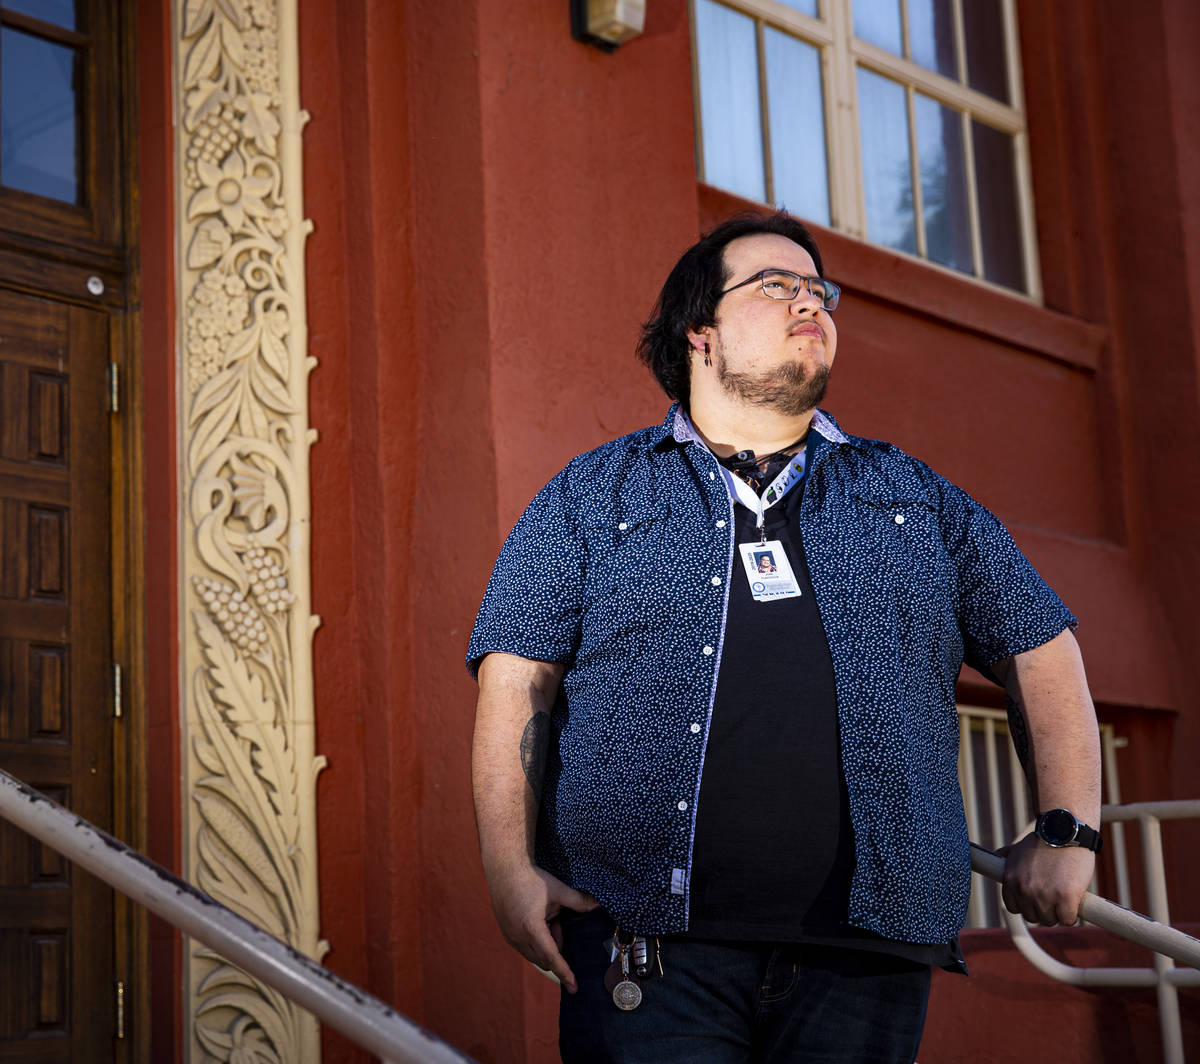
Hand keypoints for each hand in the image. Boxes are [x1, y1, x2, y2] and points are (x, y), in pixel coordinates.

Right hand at [486, 862, 597, 992]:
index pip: (552, 957)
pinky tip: (536, 919)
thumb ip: (579, 902)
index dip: (564, 972)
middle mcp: (518, 937)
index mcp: (532, 928)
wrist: (505, 870)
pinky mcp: (506, 935)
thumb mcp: (558, 890)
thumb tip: (599, 905)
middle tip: (557, 921)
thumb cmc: (532, 879)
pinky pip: (525, 949)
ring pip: (534, 955)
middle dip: (556, 946)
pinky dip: (535, 941)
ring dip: (545, 944)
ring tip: (546, 918)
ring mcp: (510, 938)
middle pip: (544, 958)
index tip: (573, 987)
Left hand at [1000, 832, 1094, 925]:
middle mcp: (1024, 889)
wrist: (1064, 831)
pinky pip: (1067, 920)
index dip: (1028, 905)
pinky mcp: (1065, 898)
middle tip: (1054, 896)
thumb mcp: (1018, 848)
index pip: (1014, 908)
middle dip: (1043, 909)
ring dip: (1058, 913)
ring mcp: (1044, 895)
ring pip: (1050, 920)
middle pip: (1033, 916)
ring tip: (1064, 897)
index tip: (1037, 899)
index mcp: (1011, 879)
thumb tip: (995, 856)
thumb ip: (1006, 856)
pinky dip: (1072, 914)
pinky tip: (1074, 902)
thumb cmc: (1044, 839)